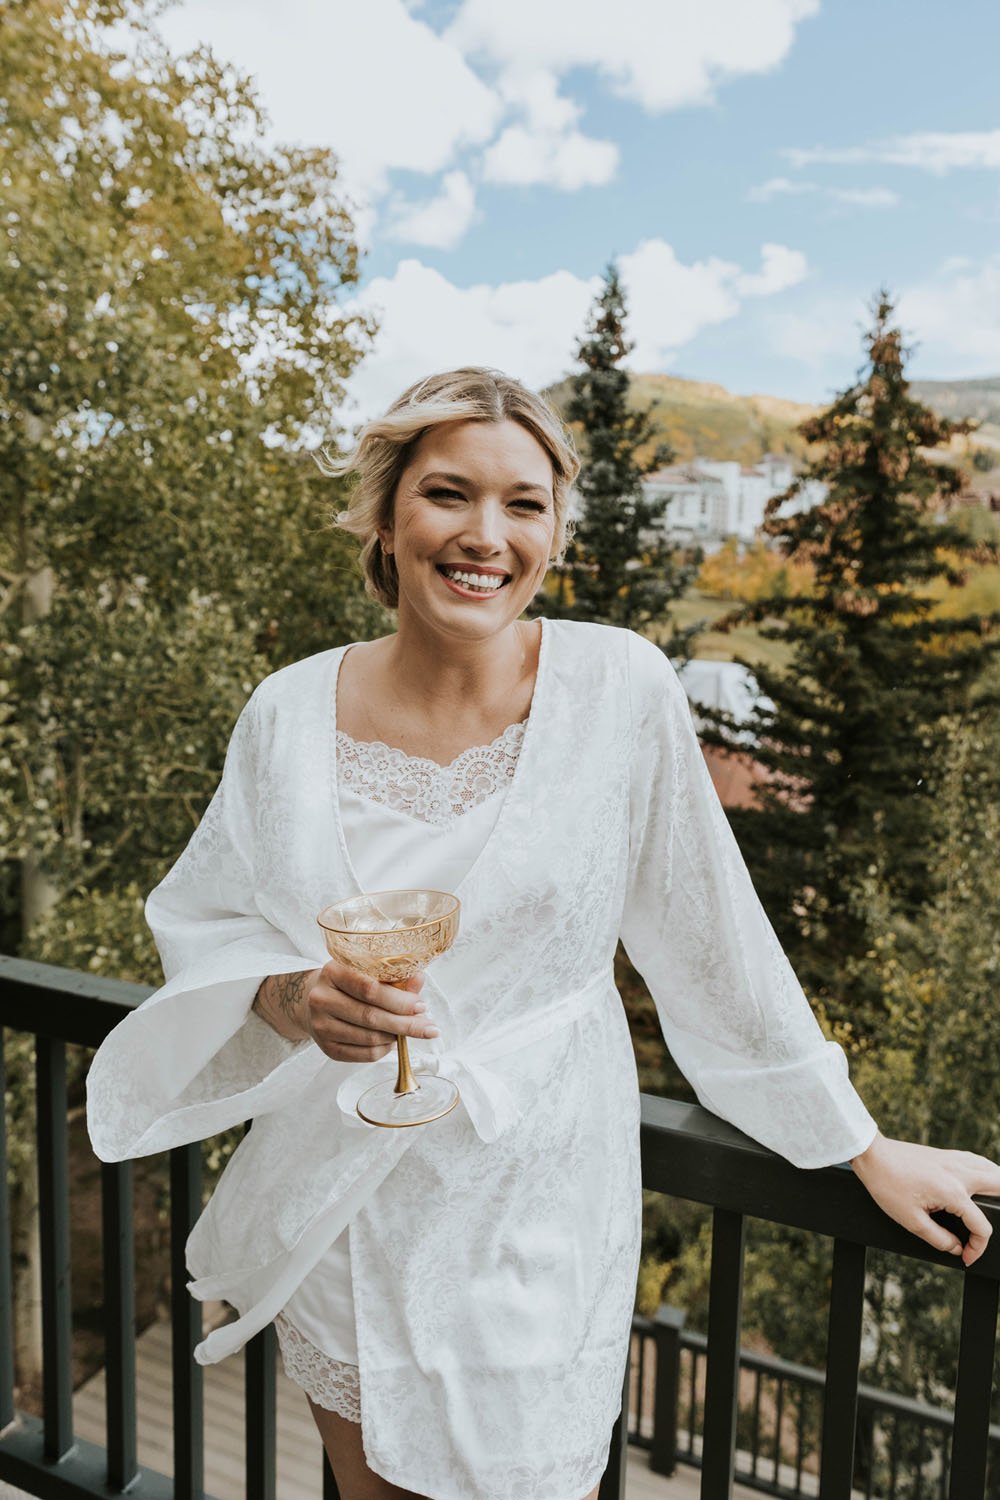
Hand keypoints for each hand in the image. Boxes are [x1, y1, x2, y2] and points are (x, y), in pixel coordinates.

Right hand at [253, 963, 437, 1060]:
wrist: (311, 1000)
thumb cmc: (347, 982)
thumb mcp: (366, 970)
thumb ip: (394, 975)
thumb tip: (419, 980)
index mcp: (332, 972)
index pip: (369, 989)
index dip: (398, 1000)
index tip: (421, 1006)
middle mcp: (321, 999)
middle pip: (370, 1016)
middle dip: (405, 1024)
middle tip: (429, 1028)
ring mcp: (321, 1027)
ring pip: (369, 1038)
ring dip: (396, 1037)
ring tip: (411, 1031)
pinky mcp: (326, 1048)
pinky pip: (363, 1055)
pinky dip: (384, 1050)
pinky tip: (393, 1041)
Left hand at [850, 1133, 999, 1266]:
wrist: (873, 1155)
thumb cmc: (887, 1185)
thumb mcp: (911, 1221)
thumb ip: (939, 1239)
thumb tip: (958, 1248)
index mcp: (953, 1193)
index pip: (982, 1227)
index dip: (978, 1248)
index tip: (966, 1256)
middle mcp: (960, 1174)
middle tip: (986, 1231)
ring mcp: (955, 1160)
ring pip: (994, 1171)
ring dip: (998, 1189)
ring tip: (992, 1209)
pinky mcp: (948, 1154)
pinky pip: (978, 1162)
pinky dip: (987, 1173)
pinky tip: (981, 1183)